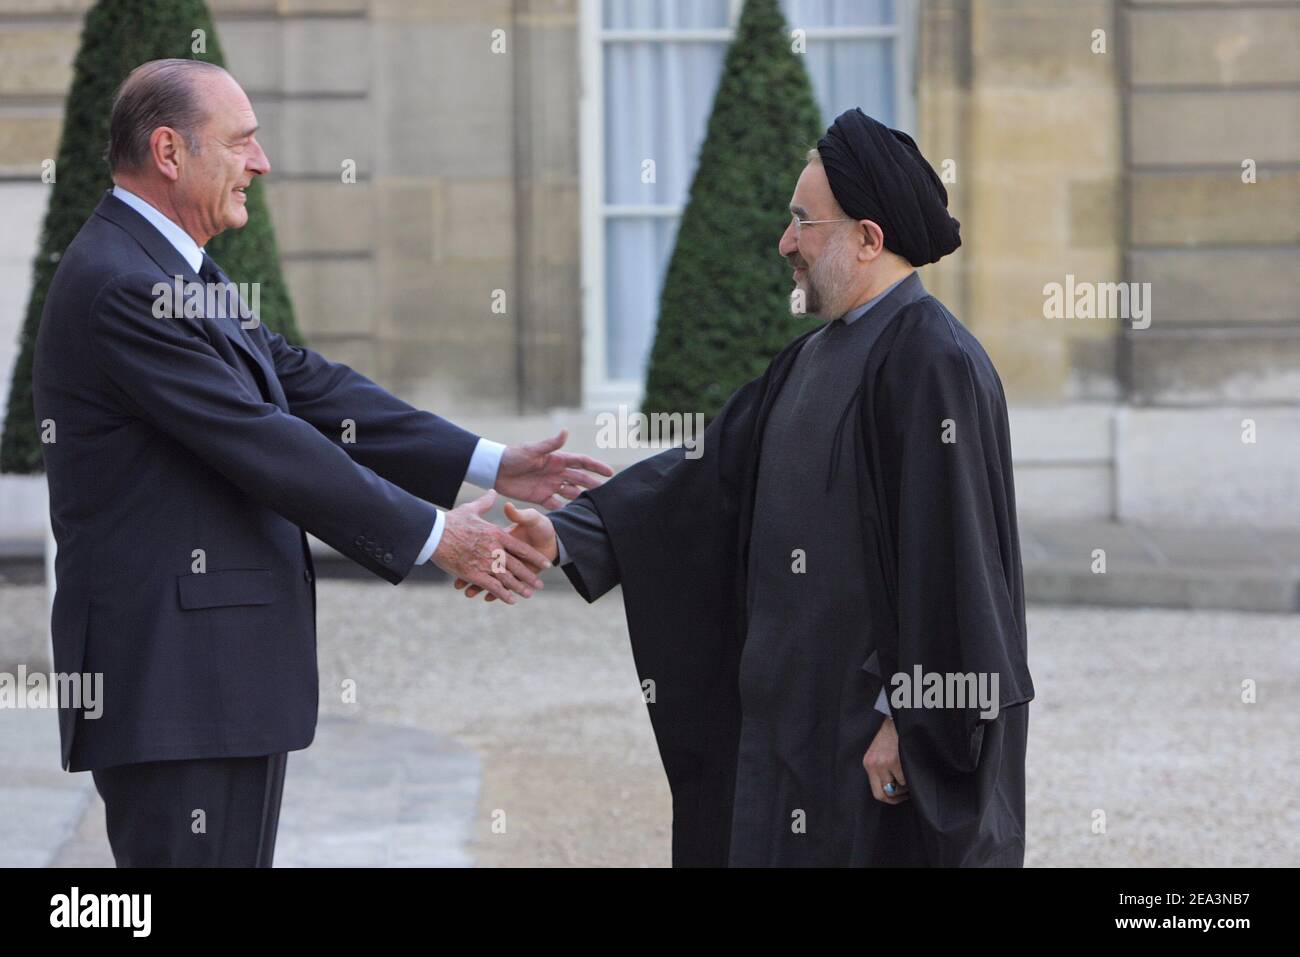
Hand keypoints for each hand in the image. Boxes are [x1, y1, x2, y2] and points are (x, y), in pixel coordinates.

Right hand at [432, 491, 551, 604]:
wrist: (433, 533)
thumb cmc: (451, 521)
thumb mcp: (470, 509)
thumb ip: (485, 503)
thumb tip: (493, 492)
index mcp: (496, 534)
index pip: (521, 548)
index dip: (535, 557)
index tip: (546, 564)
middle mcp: (493, 549)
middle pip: (517, 565)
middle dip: (530, 576)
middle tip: (540, 585)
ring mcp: (484, 562)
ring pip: (507, 578)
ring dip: (519, 587)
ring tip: (529, 593)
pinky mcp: (473, 573)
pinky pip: (492, 586)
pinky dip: (502, 594)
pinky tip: (510, 600)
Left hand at [495, 429, 613, 508]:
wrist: (495, 469)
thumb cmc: (513, 455)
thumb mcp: (532, 450)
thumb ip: (550, 444)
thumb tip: (566, 431)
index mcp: (557, 459)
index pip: (582, 463)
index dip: (596, 467)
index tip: (610, 473)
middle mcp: (556, 472)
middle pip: (580, 479)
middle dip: (593, 485)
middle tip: (607, 494)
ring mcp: (549, 485)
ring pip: (571, 492)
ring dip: (582, 498)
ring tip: (594, 508)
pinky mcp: (540, 496)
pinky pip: (556, 504)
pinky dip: (565, 508)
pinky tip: (574, 517)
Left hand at [864, 717, 909, 803]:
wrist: (897, 721)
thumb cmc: (890, 738)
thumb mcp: (878, 754)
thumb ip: (880, 770)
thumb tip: (891, 790)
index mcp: (868, 764)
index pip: (876, 792)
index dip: (889, 799)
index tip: (898, 797)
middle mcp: (873, 765)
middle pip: (884, 794)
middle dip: (897, 798)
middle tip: (906, 795)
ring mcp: (883, 763)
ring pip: (896, 788)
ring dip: (905, 786)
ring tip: (908, 776)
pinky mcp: (894, 761)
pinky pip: (903, 780)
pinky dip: (909, 778)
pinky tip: (910, 769)